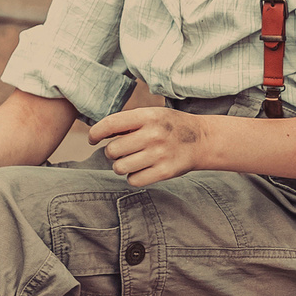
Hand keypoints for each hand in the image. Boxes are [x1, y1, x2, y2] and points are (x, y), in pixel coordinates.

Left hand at [88, 107, 211, 186]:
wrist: (202, 140)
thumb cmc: (169, 126)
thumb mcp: (152, 115)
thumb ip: (128, 123)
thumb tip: (98, 134)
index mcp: (147, 116)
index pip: (110, 124)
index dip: (95, 133)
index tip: (92, 139)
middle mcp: (153, 134)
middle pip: (112, 150)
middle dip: (113, 152)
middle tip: (122, 151)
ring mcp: (159, 154)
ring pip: (119, 168)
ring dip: (121, 166)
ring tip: (132, 160)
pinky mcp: (164, 172)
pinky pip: (133, 180)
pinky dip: (133, 177)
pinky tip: (142, 169)